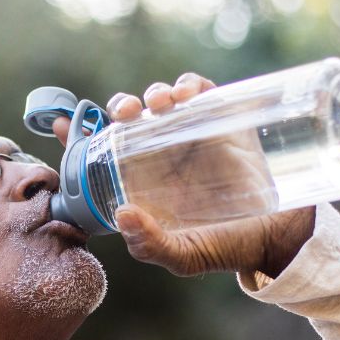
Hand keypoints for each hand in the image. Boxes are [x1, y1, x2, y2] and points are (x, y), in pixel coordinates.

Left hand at [52, 73, 314, 277]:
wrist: (277, 236)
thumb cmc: (225, 247)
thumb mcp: (183, 256)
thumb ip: (150, 244)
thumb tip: (122, 214)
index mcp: (141, 182)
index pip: (101, 153)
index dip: (78, 135)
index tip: (61, 126)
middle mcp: (160, 155)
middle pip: (130, 117)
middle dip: (121, 106)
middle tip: (126, 114)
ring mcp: (190, 135)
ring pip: (160, 100)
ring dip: (153, 93)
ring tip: (158, 105)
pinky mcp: (221, 121)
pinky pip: (200, 91)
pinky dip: (190, 84)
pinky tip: (187, 94)